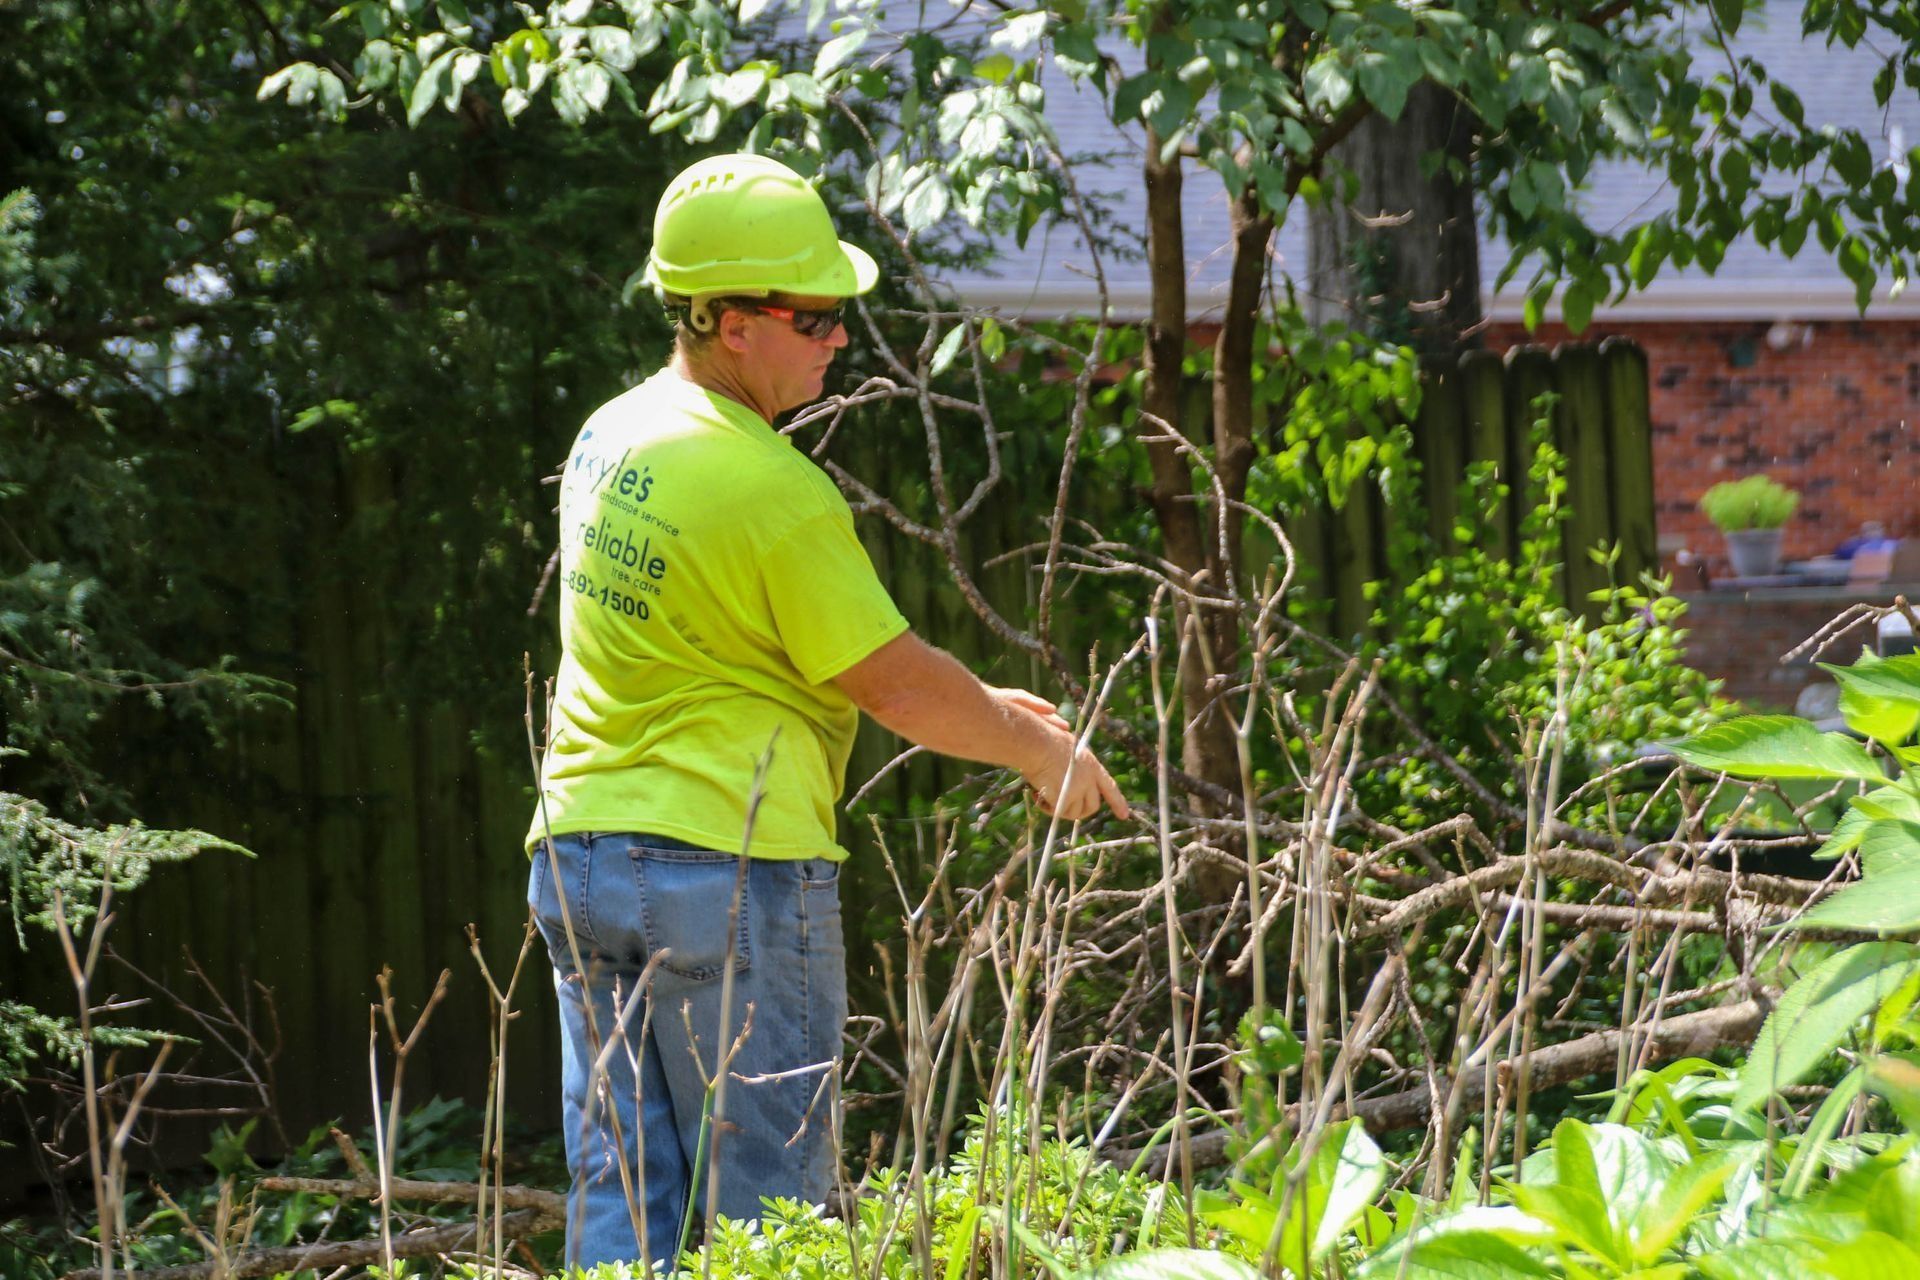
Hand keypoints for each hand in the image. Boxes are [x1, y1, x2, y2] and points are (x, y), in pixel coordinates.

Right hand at [991, 687, 1130, 821]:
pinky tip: (1037, 795)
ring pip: (1075, 813)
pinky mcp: (1066, 798)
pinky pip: (1058, 812)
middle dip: (1079, 810)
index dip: (1117, 801)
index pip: (1109, 786)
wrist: (1036, 742)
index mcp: (1092, 764)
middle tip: (1061, 806)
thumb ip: (1071, 759)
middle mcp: (1090, 779)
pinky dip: (1047, 808)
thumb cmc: (1043, 737)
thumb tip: (1070, 761)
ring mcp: (1079, 789)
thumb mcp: (1065, 746)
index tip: (1124, 815)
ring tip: (1044, 795)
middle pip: (1092, 806)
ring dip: (1060, 809)